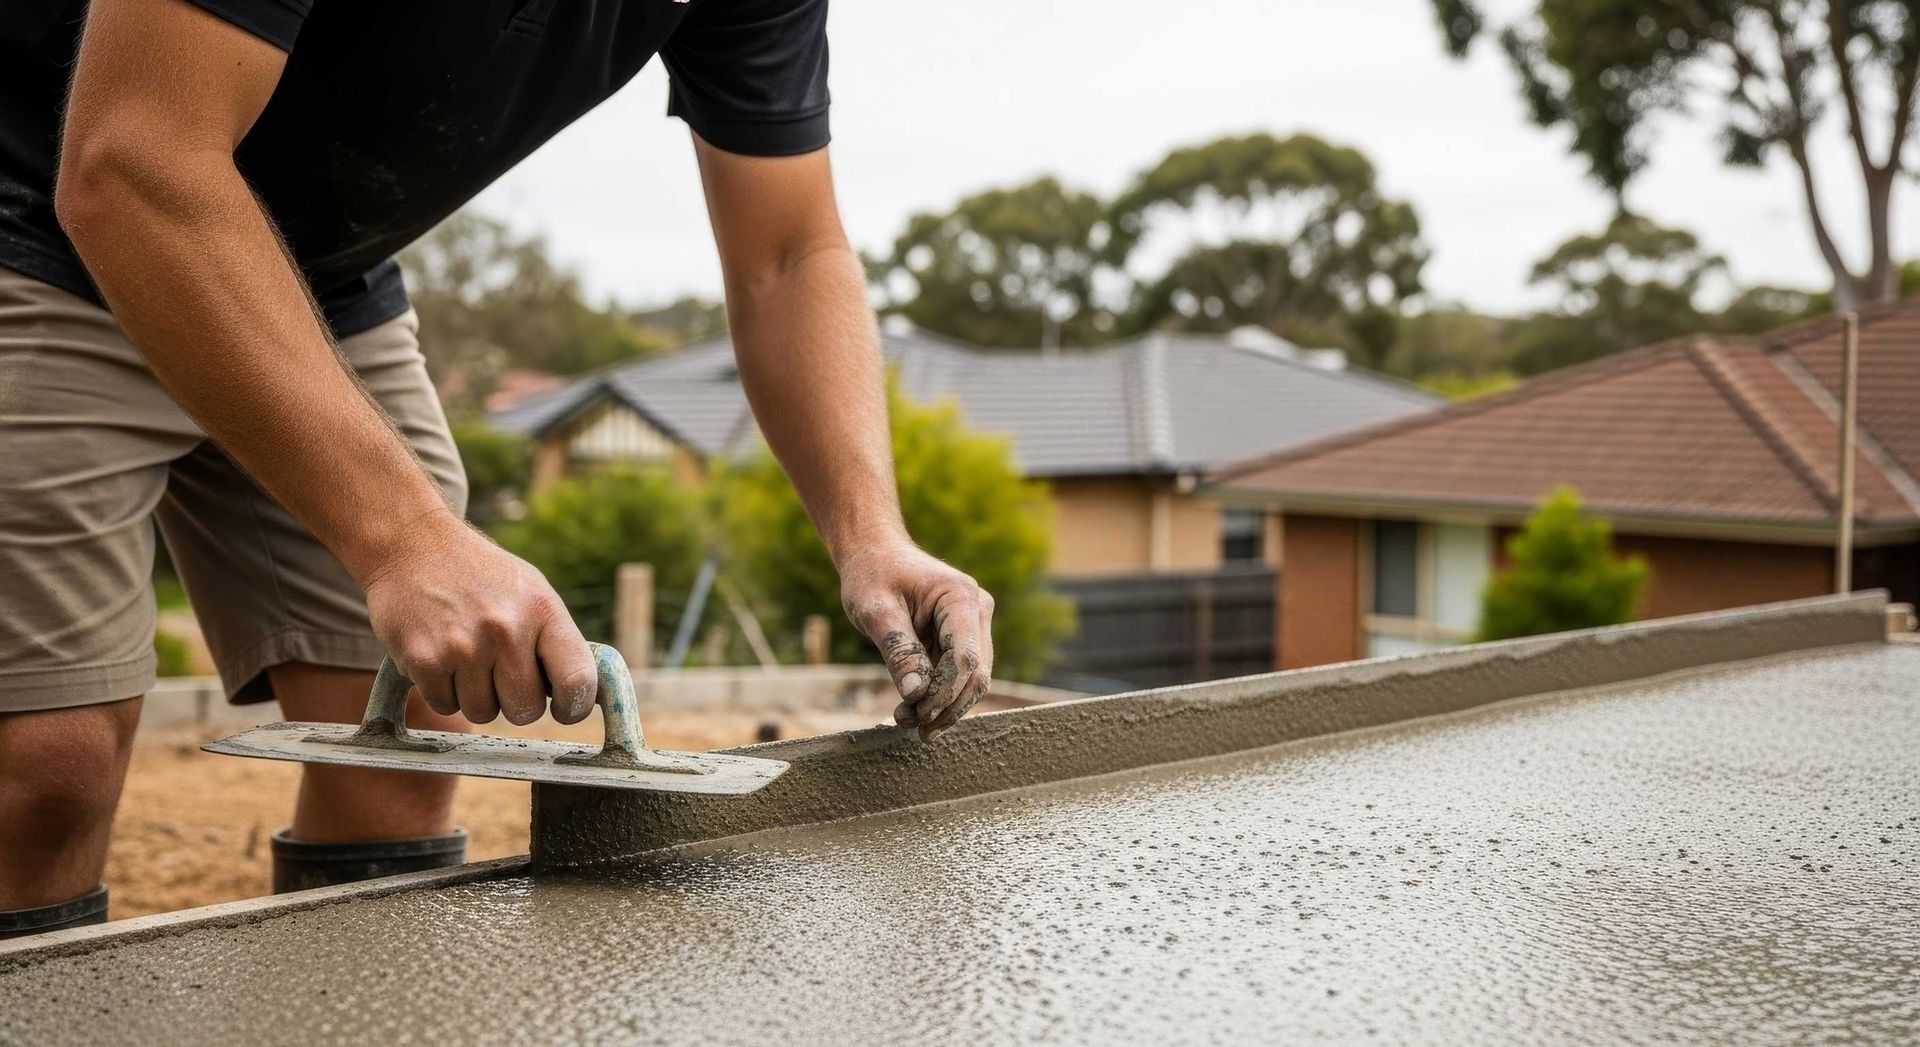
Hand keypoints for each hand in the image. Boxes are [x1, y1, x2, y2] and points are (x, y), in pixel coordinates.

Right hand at [361, 515, 597, 725]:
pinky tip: (440, 655)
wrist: (413, 545)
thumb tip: (581, 694)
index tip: (564, 709)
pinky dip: (443, 691)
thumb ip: (555, 639)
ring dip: (476, 696)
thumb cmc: (481, 575)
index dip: (574, 707)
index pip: (577, 680)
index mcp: (542, 610)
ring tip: (467, 656)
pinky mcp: (424, 660)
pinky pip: (445, 705)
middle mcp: (506, 630)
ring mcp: (463, 647)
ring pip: (483, 712)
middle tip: (501, 675)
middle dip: (515, 701)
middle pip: (525, 710)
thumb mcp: (531, 591)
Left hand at [839, 542, 994, 740]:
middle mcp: (977, 611)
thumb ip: (899, 650)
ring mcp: (973, 625)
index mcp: (961, 598)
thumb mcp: (876, 611)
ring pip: (972, 680)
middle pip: (976, 674)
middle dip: (947, 706)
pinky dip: (939, 696)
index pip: (965, 658)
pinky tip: (912, 710)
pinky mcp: (961, 638)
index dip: (945, 693)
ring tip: (906, 721)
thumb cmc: (873, 575)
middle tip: (915, 729)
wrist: (875, 554)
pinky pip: (958, 675)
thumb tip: (916, 695)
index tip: (918, 715)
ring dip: (944, 707)